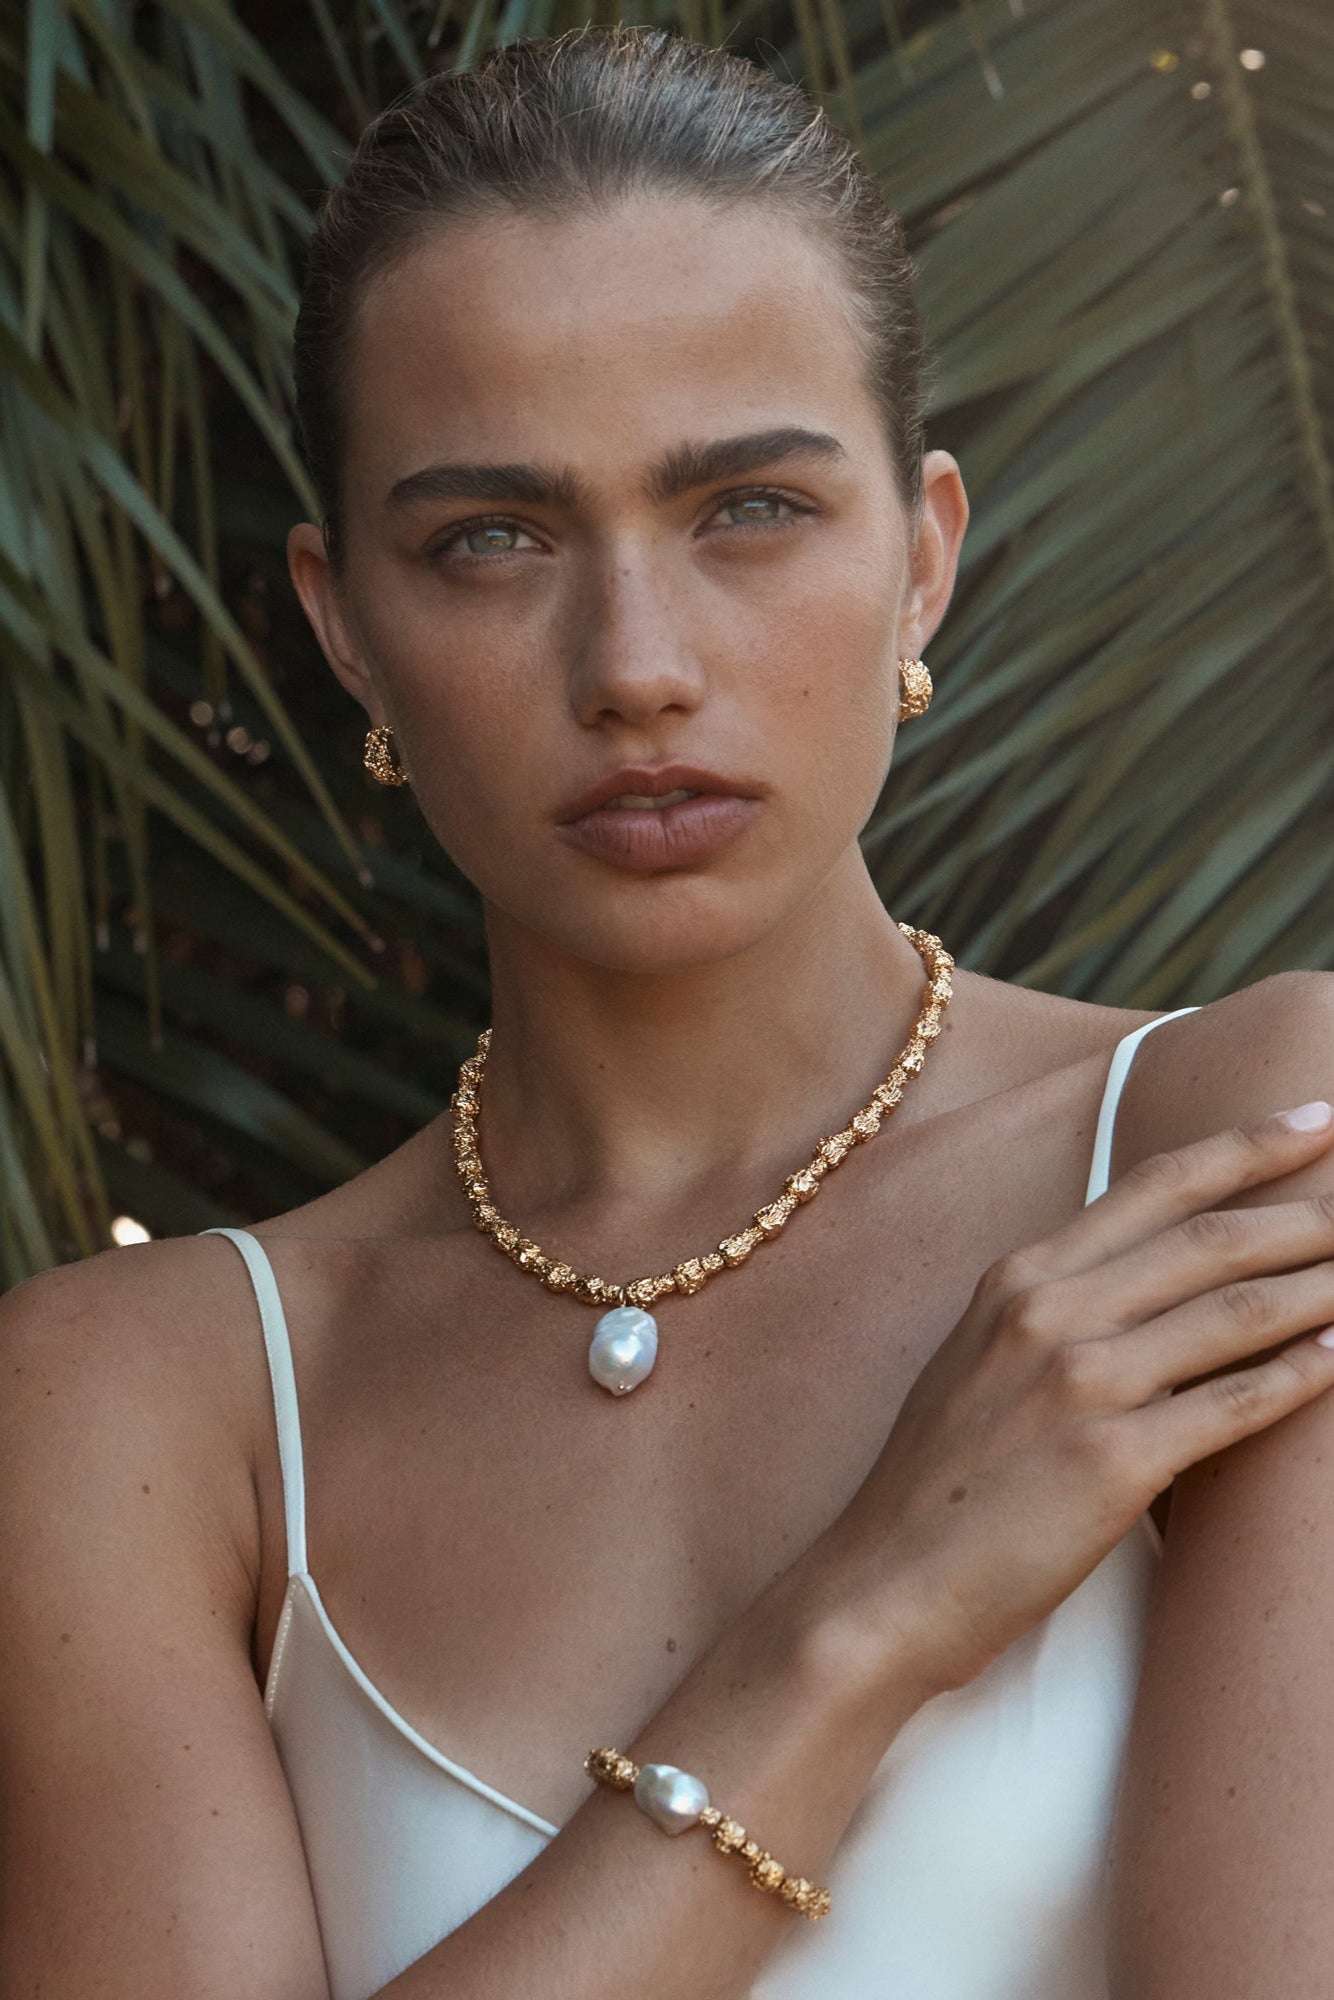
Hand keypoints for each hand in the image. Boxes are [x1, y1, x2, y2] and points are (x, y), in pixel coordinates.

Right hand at [813, 1102, 1333, 1697]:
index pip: (1153, 1186)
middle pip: (1209, 1238)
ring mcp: (1080, 1383)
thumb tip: (1141, 1287)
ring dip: (1323, 1286)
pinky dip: (1302, 1377)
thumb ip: (1051, 1311)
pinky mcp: (1113, 1461)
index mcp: (1017, 1278)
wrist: (882, 1585)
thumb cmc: (935, 1485)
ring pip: (1234, 1312)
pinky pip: (1233, 1405)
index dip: (1244, 1147)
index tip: (1312, 1119)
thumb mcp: (977, 1361)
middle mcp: (1048, 1311)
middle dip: (1308, 1210)